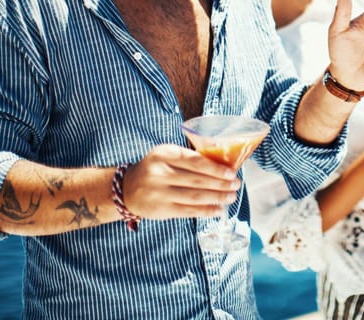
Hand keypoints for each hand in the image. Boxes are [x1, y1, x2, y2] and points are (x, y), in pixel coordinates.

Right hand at [122, 145, 241, 218]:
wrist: (127, 188)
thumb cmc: (156, 169)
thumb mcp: (167, 156)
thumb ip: (190, 159)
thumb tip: (224, 167)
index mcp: (164, 154)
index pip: (194, 161)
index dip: (215, 168)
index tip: (231, 173)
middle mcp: (159, 172)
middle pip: (197, 180)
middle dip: (221, 184)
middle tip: (236, 185)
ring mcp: (159, 192)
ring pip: (195, 196)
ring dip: (217, 198)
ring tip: (231, 197)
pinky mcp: (161, 209)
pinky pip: (188, 210)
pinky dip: (206, 211)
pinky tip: (218, 210)